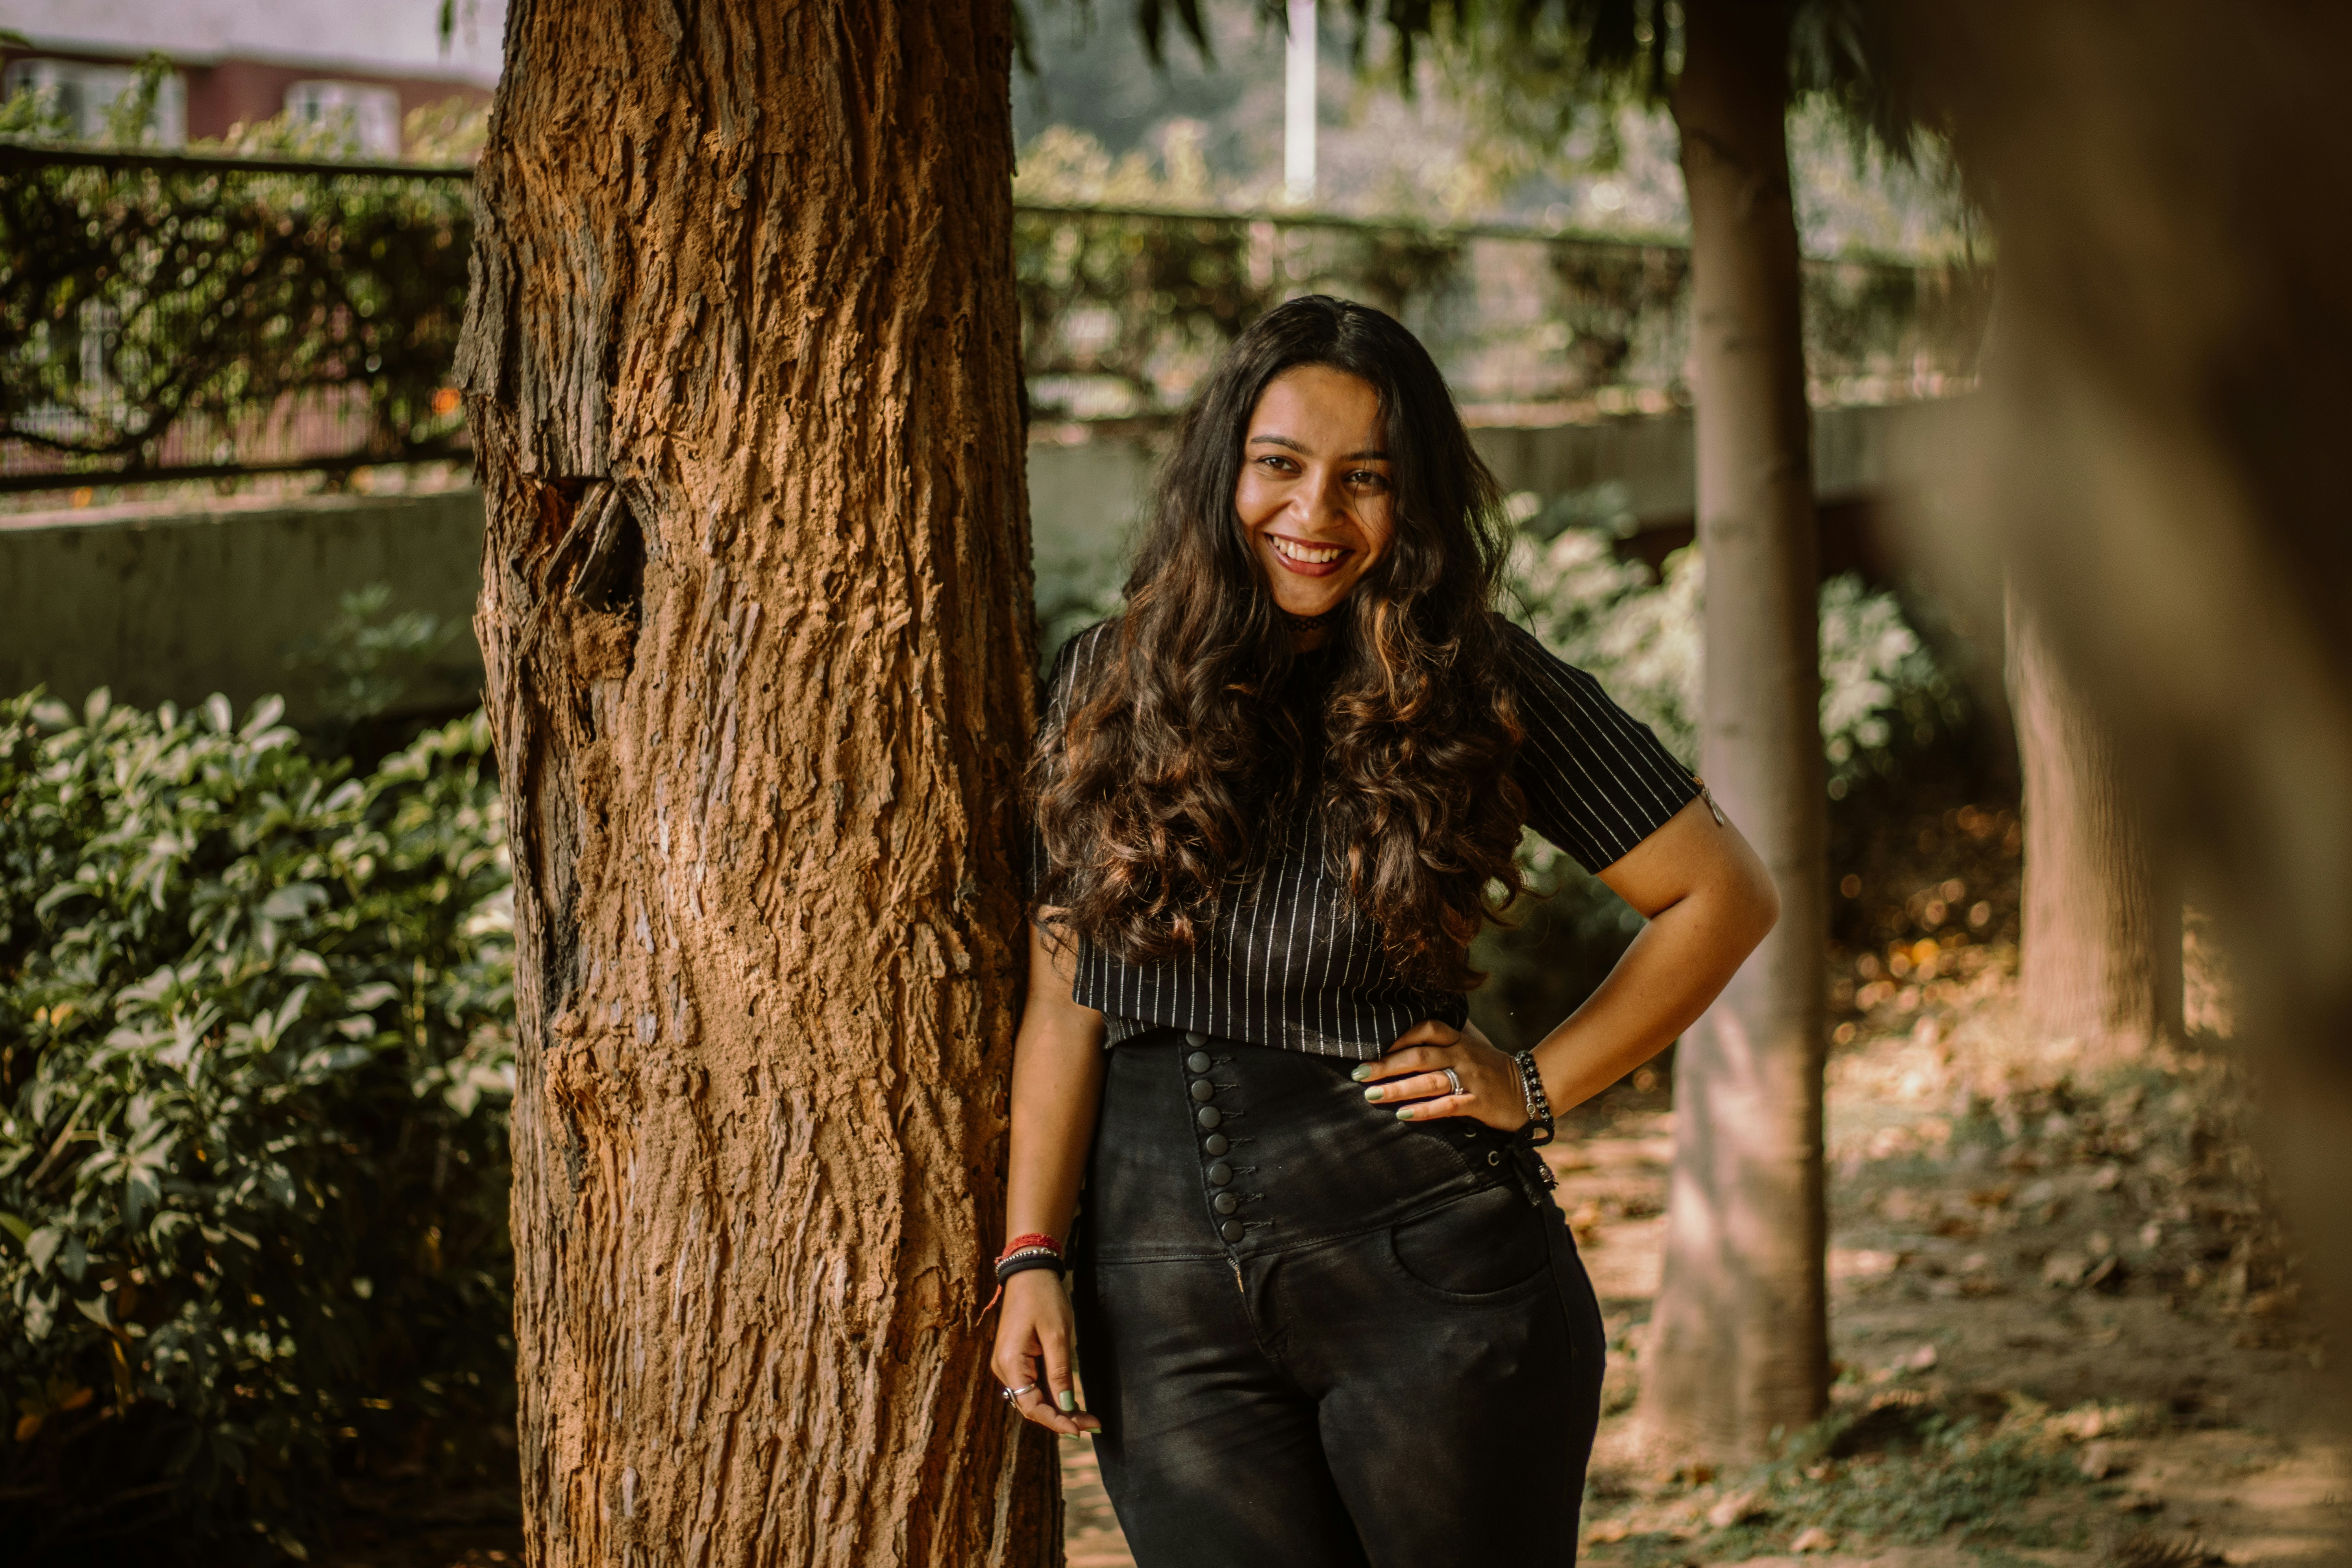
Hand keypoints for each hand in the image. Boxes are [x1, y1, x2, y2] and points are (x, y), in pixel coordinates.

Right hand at [988, 1268, 1100, 1436]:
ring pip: (1033, 1397)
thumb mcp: (1057, 1335)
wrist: (1029, 1271)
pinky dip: (1052, 1394)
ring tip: (1088, 1418)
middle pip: (1032, 1405)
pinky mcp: (1017, 1358)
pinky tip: (1071, 1402)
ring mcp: (1008, 1364)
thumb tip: (1066, 1406)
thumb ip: (1060, 1372)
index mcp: (1010, 1364)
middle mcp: (1004, 1369)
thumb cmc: (1043, 1298)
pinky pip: (1033, 1384)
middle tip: (1093, 1425)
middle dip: (1062, 1418)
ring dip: (1059, 1408)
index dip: (1055, 1421)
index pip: (1031, 1406)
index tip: (1080, 1431)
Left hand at [1352, 1018, 1530, 1132]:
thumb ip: (1446, 1038)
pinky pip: (1447, 1106)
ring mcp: (1471, 1079)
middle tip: (1358, 1073)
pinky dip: (1424, 1110)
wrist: (1533, 1090)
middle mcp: (1463, 1055)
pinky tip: (1403, 1115)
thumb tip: (1408, 1032)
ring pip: (1429, 1081)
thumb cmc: (1492, 1069)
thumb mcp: (1471, 1047)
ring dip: (1398, 1088)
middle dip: (1386, 1064)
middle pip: (1419, 1056)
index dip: (1398, 1036)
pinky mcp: (1479, 1102)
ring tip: (1371, 1095)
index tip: (1371, 1045)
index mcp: (1459, 1040)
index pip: (1426, 1029)